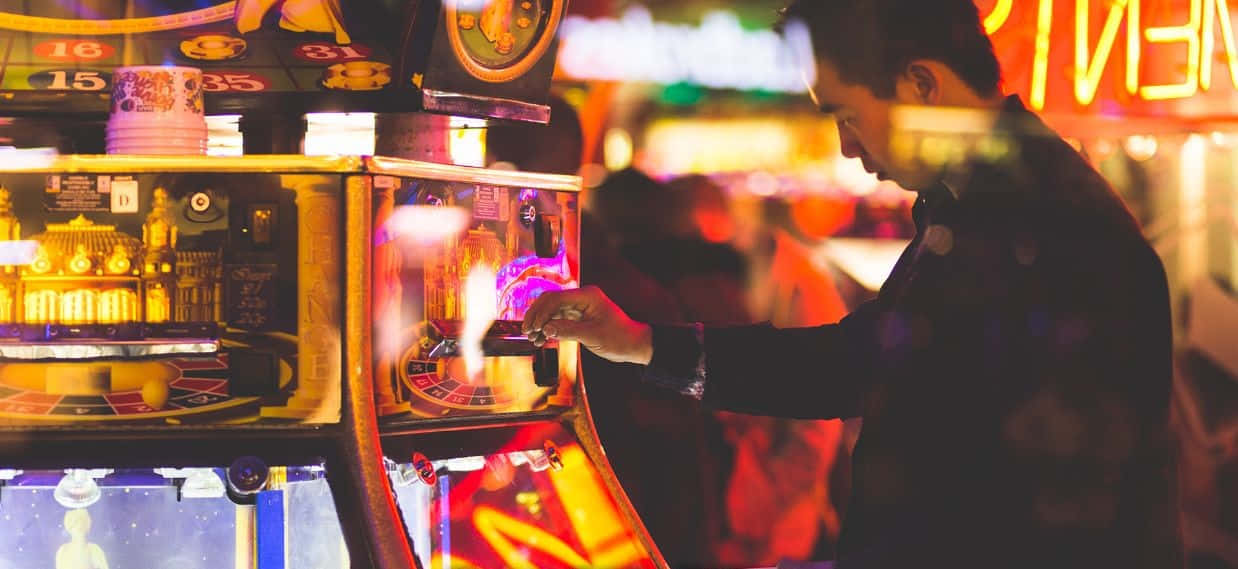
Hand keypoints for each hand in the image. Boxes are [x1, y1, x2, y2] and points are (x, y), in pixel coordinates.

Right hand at [522, 285, 652, 364]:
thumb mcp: (593, 336)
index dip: (541, 313)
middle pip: (550, 301)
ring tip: (533, 340)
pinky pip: (558, 319)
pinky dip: (549, 329)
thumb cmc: (619, 338)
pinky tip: (542, 340)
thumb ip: (568, 331)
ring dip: (541, 324)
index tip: (532, 328)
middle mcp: (581, 298)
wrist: (634, 344)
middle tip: (527, 333)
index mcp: (587, 296)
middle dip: (537, 316)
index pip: (556, 299)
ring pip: (552, 311)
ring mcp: (579, 307)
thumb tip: (546, 328)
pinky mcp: (578, 317)